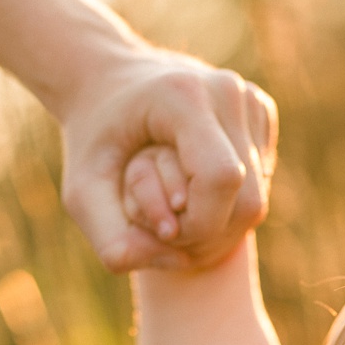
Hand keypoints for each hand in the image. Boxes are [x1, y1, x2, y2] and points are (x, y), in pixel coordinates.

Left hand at [59, 50, 276, 272]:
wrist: (107, 84)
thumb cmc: (93, 140)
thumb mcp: (82, 193)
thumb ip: (112, 240)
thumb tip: (177, 260)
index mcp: (182, 95)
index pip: (221, 179)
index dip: (199, 223)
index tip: (163, 230)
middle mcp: (226, 91)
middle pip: (249, 199)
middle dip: (209, 232)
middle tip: (168, 229)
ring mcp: (249, 98)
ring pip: (258, 198)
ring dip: (219, 222)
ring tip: (176, 209)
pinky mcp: (260, 110)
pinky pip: (261, 182)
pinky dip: (231, 202)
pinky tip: (196, 187)